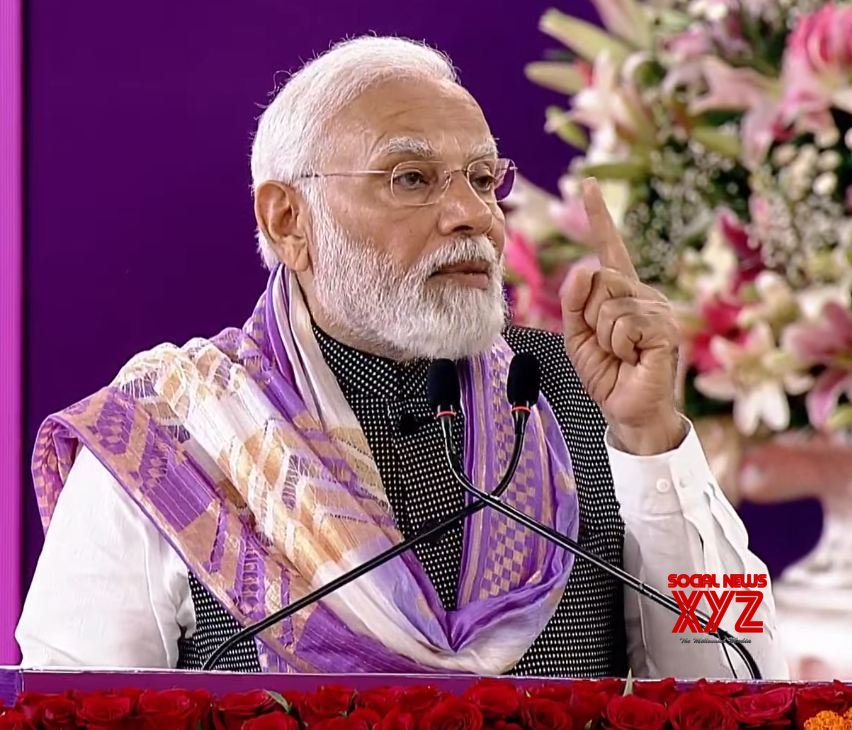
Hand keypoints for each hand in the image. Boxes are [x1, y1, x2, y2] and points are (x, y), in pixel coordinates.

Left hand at [560, 178, 684, 454]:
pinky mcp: (665, 328)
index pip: (608, 249)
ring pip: (608, 304)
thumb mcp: (577, 335)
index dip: (598, 217)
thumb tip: (582, 269)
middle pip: (599, 278)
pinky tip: (633, 358)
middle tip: (606, 342)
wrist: (625, 409)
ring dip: (604, 336)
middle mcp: (642, 293)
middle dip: (589, 315)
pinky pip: (623, 323)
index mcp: (621, 292)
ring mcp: (657, 309)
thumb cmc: (606, 373)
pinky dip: (618, 346)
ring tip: (621, 354)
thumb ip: (574, 302)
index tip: (587, 184)